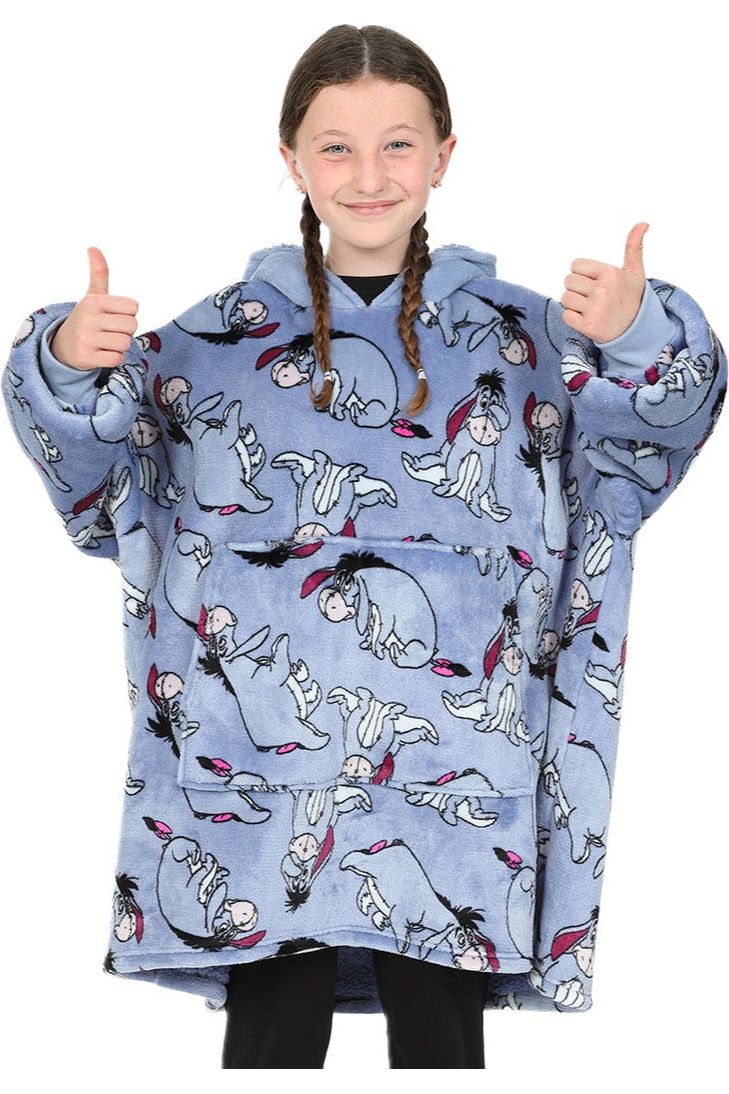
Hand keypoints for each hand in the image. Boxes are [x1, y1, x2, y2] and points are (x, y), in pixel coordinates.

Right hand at [49, 246, 139, 369]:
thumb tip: (93, 247)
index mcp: (94, 301)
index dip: (128, 313)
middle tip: (110, 331)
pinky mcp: (85, 357)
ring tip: (105, 342)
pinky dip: (114, 359)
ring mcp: (86, 338)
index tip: (114, 315)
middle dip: (126, 331)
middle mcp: (88, 318)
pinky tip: (101, 354)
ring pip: (125, 343)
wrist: (63, 346)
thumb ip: (99, 273)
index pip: (133, 307)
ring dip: (120, 346)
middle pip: (131, 326)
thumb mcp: (92, 296)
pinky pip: (116, 359)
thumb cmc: (87, 318)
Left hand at [560, 222, 648, 342]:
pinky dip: (573, 319)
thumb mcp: (635, 272)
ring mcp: (595, 309)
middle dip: (578, 289)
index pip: (575, 266)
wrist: (636, 330)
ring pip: (565, 298)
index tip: (595, 282)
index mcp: (610, 273)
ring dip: (574, 304)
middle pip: (568, 281)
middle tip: (593, 297)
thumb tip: (643, 223)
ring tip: (591, 308)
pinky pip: (566, 316)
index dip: (582, 274)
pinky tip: (588, 318)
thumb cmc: (632, 297)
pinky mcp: (588, 326)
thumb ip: (634, 246)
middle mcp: (602, 290)